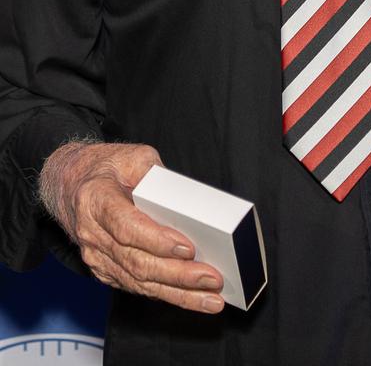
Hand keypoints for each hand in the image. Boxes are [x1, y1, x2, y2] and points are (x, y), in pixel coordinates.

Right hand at [39, 141, 224, 313]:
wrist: (73, 182)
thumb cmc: (109, 167)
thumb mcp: (135, 157)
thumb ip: (159, 177)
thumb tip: (188, 201)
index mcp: (96, 199)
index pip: (127, 226)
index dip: (157, 241)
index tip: (188, 248)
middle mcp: (92, 232)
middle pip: (137, 261)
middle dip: (178, 274)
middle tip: (211, 278)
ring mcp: (96, 255)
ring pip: (139, 281)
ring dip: (177, 292)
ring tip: (211, 298)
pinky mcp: (104, 270)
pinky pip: (137, 286)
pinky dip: (166, 294)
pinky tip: (192, 297)